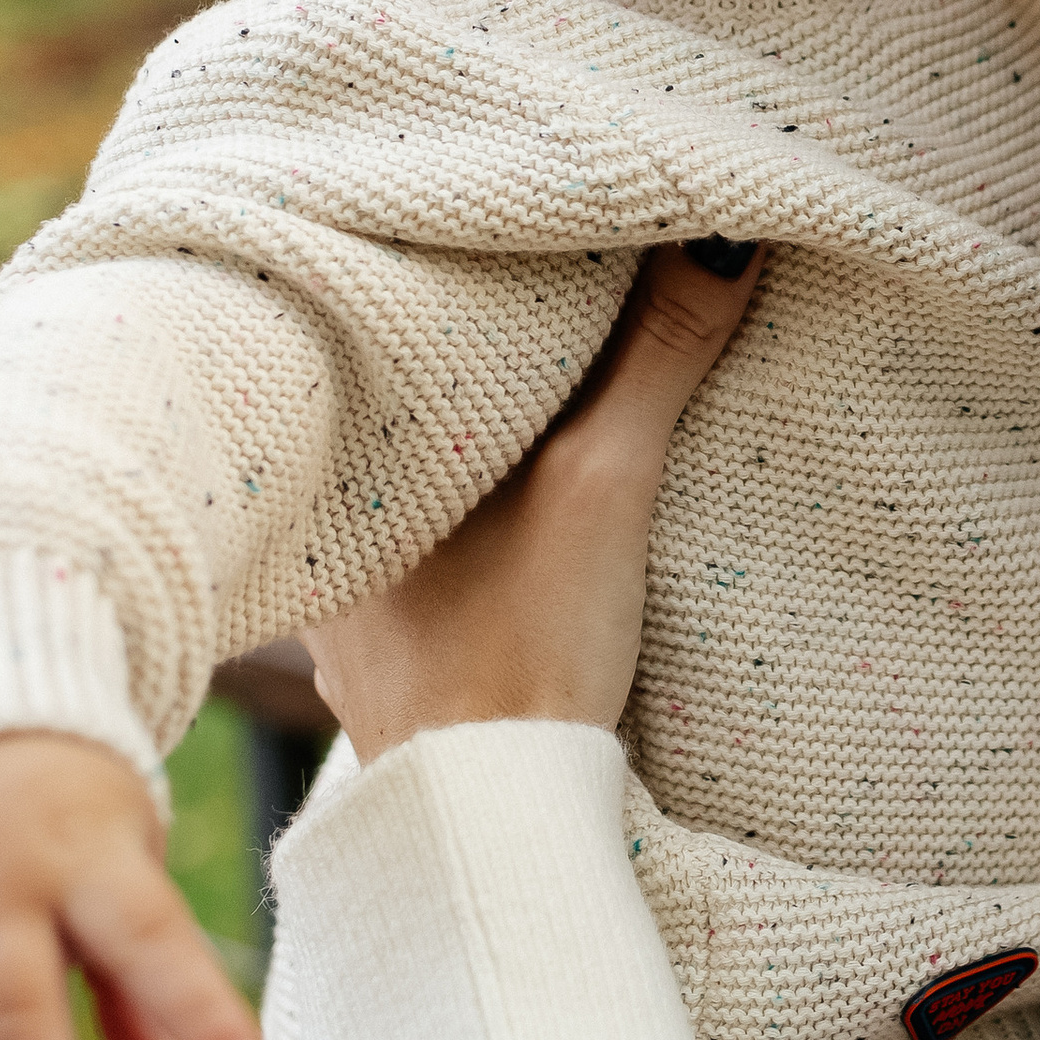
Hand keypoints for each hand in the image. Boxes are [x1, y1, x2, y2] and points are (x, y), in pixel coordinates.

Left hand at [310, 242, 762, 759]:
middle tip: (518, 282)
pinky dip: (459, 512)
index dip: (444, 267)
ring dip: (458, 440)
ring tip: (520, 385)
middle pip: (393, 399)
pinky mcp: (385, 652)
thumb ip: (659, 351)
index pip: (383, 324)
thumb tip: (723, 232)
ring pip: (403, 477)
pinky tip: (501, 506)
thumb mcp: (603, 480)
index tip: (504, 219)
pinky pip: (416, 544)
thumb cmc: (521, 649)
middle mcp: (316, 519)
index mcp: (339, 455)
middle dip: (454, 350)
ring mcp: (343, 595)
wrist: (490, 820)